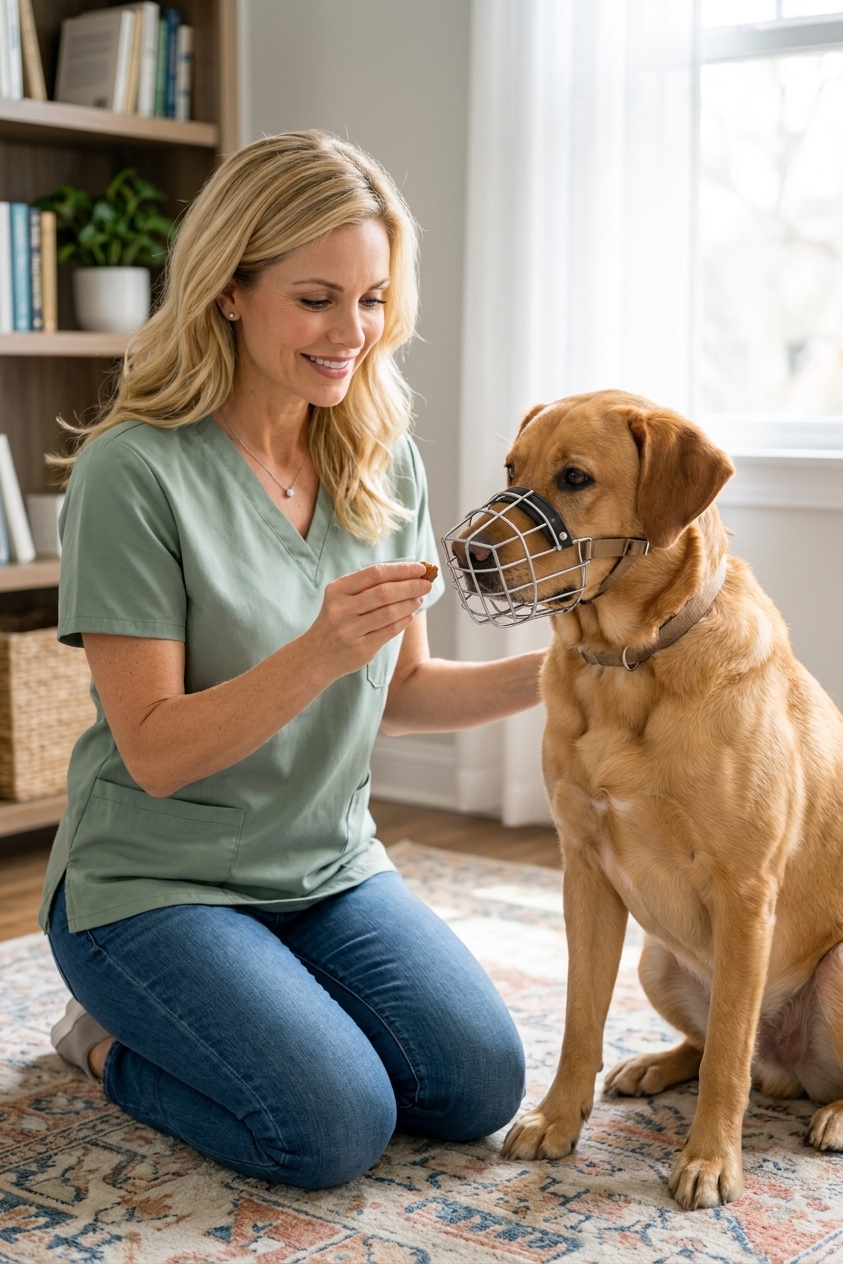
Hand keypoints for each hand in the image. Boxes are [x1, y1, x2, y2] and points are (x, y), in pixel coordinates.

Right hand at [305, 562, 430, 682]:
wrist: (317, 655)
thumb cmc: (336, 620)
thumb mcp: (341, 597)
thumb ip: (368, 586)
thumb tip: (407, 574)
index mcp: (337, 590)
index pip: (375, 573)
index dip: (401, 569)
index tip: (420, 568)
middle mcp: (341, 609)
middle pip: (384, 593)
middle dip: (410, 586)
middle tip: (427, 583)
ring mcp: (350, 630)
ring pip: (389, 613)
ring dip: (410, 603)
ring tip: (420, 598)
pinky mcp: (361, 648)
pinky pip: (389, 631)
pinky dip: (404, 621)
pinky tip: (411, 614)